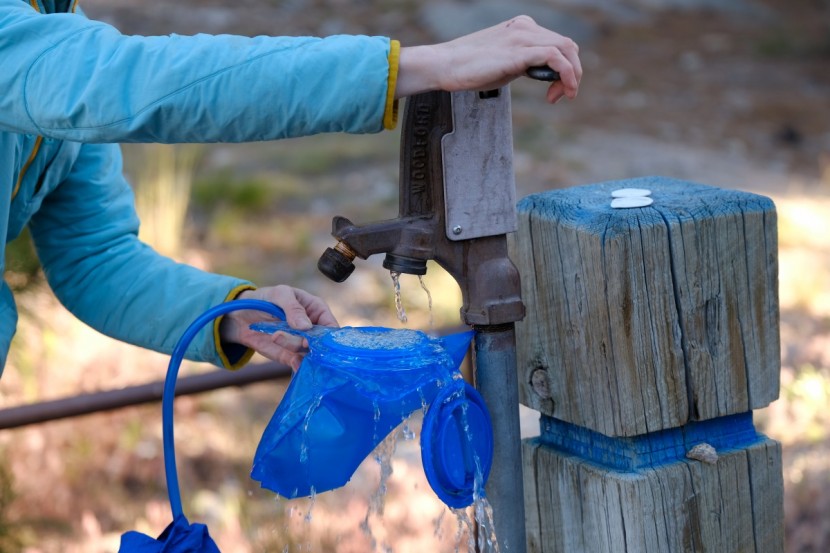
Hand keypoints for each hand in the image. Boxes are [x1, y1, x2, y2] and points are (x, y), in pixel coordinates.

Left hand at [219, 286, 337, 370]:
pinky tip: (292, 362)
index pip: (331, 327)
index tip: (314, 338)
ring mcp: (301, 344)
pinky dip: (296, 365)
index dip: (327, 336)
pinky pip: (297, 363)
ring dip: (293, 348)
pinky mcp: (289, 355)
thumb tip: (306, 327)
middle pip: (321, 344)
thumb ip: (293, 308)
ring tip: (275, 336)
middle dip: (311, 345)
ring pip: (308, 354)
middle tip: (300, 342)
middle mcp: (313, 330)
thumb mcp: (280, 294)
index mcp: (317, 311)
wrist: (241, 314)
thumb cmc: (266, 298)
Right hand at [396, 15, 581, 103]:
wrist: (446, 65)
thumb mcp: (503, 61)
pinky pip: (555, 58)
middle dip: (573, 72)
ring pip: (566, 49)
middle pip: (567, 45)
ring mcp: (522, 37)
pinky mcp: (518, 52)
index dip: (566, 67)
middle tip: (565, 95)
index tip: (556, 90)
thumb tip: (540, 73)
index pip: (558, 43)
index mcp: (522, 27)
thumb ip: (523, 62)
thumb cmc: (469, 68)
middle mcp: (525, 28)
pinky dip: (565, 75)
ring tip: (566, 95)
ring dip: (573, 75)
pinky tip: (558, 93)